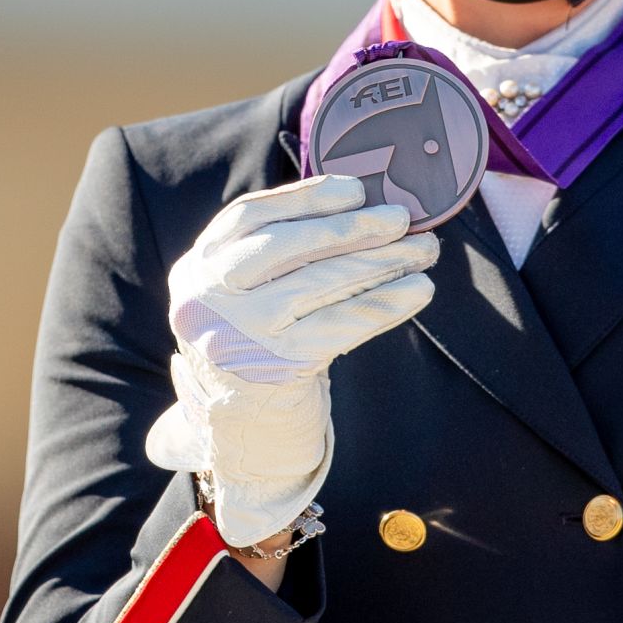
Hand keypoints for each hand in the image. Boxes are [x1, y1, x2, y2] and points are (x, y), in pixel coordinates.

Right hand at [145, 173, 440, 543]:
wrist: (244, 434)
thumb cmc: (261, 347)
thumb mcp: (250, 295)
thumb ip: (284, 253)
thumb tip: (367, 206)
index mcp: (197, 269)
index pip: (249, 218)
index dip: (306, 198)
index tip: (357, 188)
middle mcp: (205, 299)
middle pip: (286, 246)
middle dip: (351, 229)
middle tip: (403, 218)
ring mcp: (237, 335)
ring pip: (319, 284)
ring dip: (381, 263)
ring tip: (425, 251)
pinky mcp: (274, 369)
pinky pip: (342, 326)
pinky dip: (386, 304)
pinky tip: (417, 291)